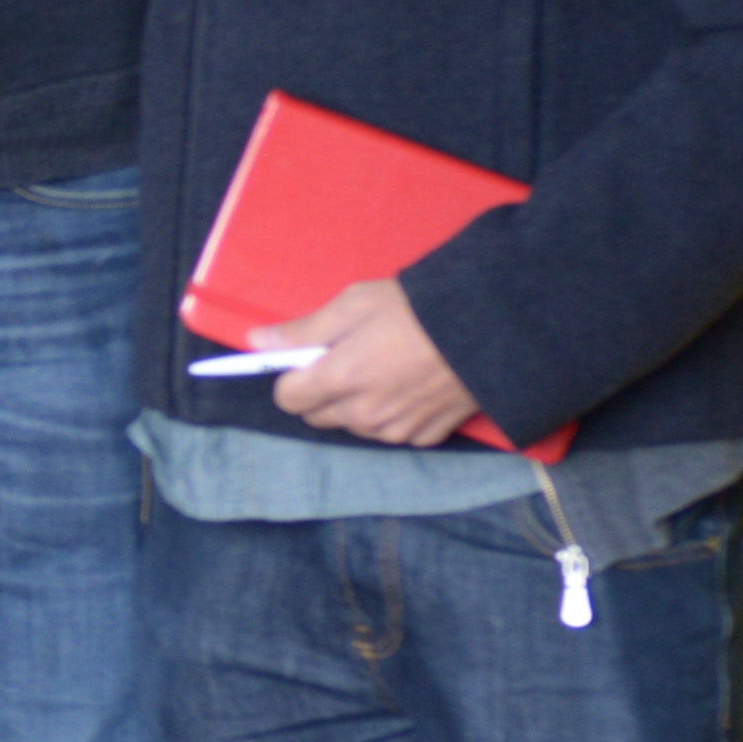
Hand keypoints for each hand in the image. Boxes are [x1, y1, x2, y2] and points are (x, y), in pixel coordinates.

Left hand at [258, 279, 479, 445]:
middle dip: (321, 392)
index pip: (287, 398)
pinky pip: (392, 432)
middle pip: (317, 416)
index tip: (307, 359)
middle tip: (346, 359)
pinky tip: (410, 385)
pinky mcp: (425, 437)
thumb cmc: (415, 309)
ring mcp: (394, 431)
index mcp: (338, 381)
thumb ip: (302, 329)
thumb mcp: (352, 304)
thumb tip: (256, 342)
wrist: (486, 328)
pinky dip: (392, 414)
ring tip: (384, 368)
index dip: (291, 377)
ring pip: (354, 426)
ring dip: (356, 405)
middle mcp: (362, 415)